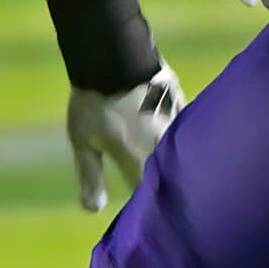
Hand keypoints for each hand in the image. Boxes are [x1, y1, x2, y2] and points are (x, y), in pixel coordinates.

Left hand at [67, 64, 182, 212]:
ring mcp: (176, 121)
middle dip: (166, 187)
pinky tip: (174, 138)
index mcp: (139, 156)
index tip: (142, 214)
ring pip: (181, 151)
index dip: (146, 207)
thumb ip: (90, 175)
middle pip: (170, 175)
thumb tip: (92, 209)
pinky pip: (185, 127)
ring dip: (176, 161)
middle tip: (162, 196)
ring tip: (170, 168)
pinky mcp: (181, 103)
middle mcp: (163, 143)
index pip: (148, 195)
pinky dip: (181, 137)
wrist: (113, 53)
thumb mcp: (83, 140)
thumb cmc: (94, 100)